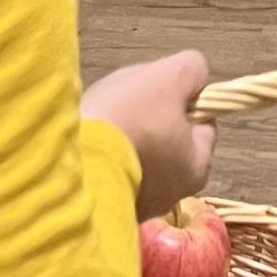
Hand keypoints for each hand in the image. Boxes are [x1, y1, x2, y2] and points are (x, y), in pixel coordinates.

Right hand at [80, 50, 215, 221]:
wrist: (74, 166)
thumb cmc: (128, 120)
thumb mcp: (169, 77)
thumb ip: (192, 69)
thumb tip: (195, 76)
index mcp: (197, 167)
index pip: (202, 123)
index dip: (182, 100)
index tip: (157, 92)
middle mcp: (174, 194)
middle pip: (170, 141)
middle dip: (152, 121)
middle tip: (127, 107)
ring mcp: (139, 205)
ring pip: (140, 157)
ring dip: (128, 140)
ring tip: (105, 125)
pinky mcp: (107, 206)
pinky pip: (114, 172)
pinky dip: (107, 158)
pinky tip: (92, 146)